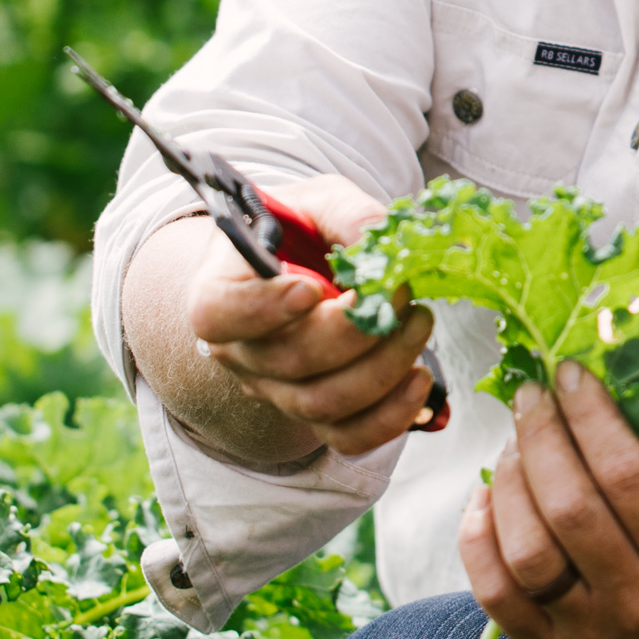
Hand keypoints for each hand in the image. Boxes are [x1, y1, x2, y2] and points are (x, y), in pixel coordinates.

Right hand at [163, 174, 437, 459]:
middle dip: (356, 333)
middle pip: (289, 361)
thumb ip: (347, 214)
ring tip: (419, 323)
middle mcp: (241, 350)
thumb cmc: (301, 231)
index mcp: (220, 291)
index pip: (219, 314)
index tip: (310, 290)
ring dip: (382, 369)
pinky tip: (419, 380)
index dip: (262, 309)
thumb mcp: (319, 201)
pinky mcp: (315, 413)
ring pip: (321, 403)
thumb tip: (380, 245)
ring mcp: (275, 389)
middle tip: (402, 295)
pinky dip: (389, 418)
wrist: (302, 266)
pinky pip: (347, 437)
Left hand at [458, 360, 638, 638]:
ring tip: (513, 443)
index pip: (626, 473)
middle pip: (568, 508)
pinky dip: (479, 535)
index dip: (589, 415)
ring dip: (508, 482)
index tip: (569, 374)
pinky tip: (487, 494)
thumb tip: (609, 388)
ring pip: (525, 551)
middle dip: (541, 437)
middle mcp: (636, 601)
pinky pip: (493, 592)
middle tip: (532, 395)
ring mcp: (586, 633)